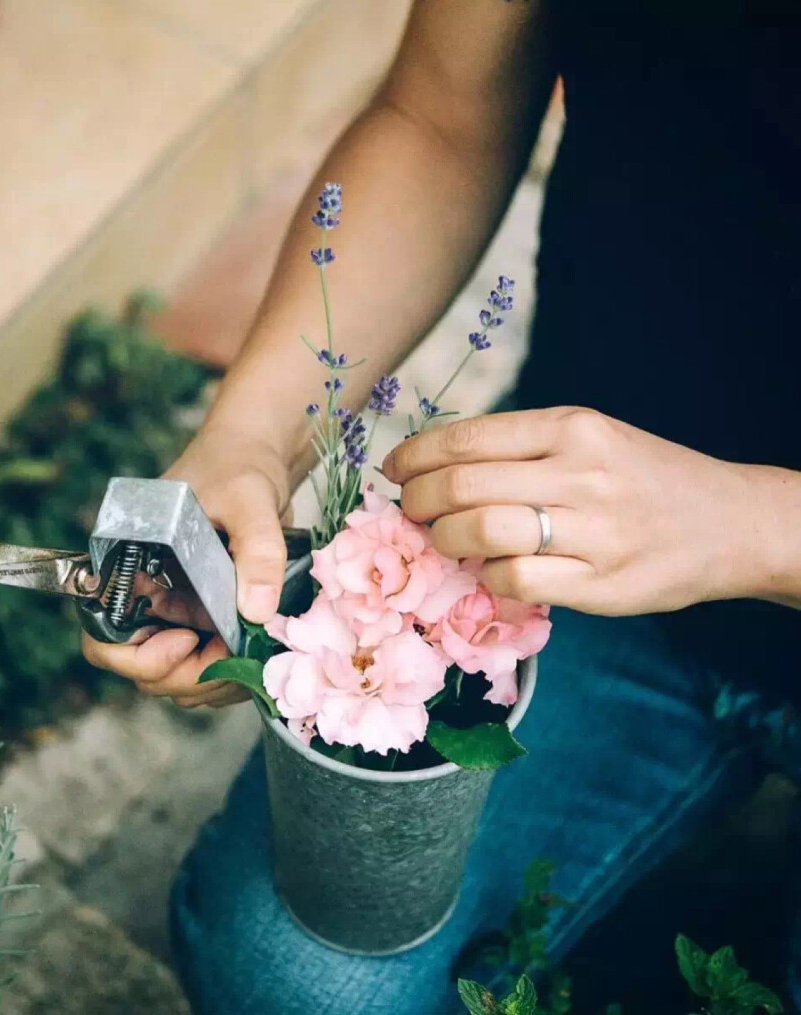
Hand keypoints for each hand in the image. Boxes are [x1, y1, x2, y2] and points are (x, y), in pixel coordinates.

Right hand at [82, 425, 291, 706]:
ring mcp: (176, 610)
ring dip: (212, 683)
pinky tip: (258, 659)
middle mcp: (146, 596)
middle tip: (233, 657)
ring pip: (175, 677)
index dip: (138, 658)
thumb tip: (257, 611)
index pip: (104, 637)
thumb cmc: (239, 466)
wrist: (260, 456)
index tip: (187, 640)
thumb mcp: (250, 500)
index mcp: (131, 567)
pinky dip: (229, 675)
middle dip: (188, 678)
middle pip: (142, 671)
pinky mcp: (207, 617)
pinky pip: (206, 666)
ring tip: (249, 656)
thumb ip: (257, 550)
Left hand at [382, 407, 755, 615]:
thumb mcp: (589, 438)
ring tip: (443, 540)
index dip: (414, 456)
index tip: (393, 471)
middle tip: (409, 511)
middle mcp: (581, 472)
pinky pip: (513, 580)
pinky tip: (490, 571)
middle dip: (416, 502)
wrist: (728, 522)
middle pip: (461, 486)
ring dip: (443, 539)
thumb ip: (519, 448)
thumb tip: (432, 466)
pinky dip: (485, 578)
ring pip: (478, 533)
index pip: (466, 438)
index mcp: (572, 427)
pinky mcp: (601, 583)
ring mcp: (593, 530)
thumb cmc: (641, 477)